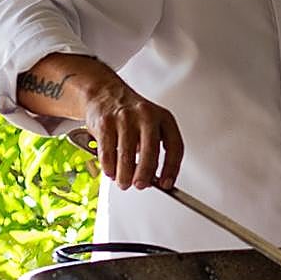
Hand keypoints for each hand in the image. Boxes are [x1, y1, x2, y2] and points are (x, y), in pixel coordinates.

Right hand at [80, 64, 184, 190]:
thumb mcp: (150, 125)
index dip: (172, 168)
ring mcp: (125, 119)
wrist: (105, 94)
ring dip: (125, 175)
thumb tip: (151, 180)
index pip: (175, 146)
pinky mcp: (105, 123)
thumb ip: (153, 149)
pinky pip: (108, 152)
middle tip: (141, 185)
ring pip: (127, 155)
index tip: (167, 184)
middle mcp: (147, 116)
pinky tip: (111, 172)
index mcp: (164, 118)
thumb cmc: (131, 115)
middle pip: (151, 150)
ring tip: (124, 183)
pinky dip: (109, 167)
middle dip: (145, 173)